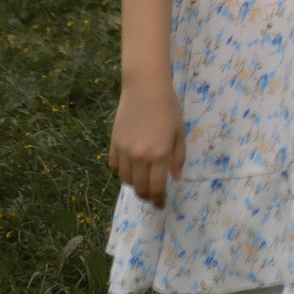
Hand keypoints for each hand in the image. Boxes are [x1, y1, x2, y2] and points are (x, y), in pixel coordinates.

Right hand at [109, 73, 186, 206]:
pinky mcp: (114, 144)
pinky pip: (115, 167)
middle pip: (140, 188)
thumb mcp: (179, 131)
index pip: (157, 187)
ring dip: (135, 185)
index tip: (161, 205)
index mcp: (159, 154)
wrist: (145, 88)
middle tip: (152, 197)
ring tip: (142, 183)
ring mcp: (124, 151)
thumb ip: (178, 157)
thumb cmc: (168, 107)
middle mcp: (140, 156)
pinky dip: (122, 172)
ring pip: (126, 180)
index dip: (159, 200)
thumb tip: (175, 178)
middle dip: (147, 197)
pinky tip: (130, 169)